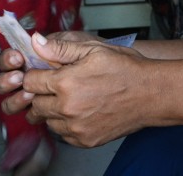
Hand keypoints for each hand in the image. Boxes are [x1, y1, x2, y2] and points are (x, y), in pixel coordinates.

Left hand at [22, 34, 148, 147]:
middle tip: (59, 85)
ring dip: (53, 110)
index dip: (35, 75)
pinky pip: (63, 134)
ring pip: (48, 120)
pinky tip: (82, 110)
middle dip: (42, 93)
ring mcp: (76, 128)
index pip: (30, 82)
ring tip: (73, 97)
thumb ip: (60, 48)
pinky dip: (67, 124)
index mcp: (66, 83)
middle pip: (35, 103)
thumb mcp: (94, 49)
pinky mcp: (85, 140)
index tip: (44, 73)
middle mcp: (67, 109)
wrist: (152, 94)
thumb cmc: (126, 69)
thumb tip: (35, 42)